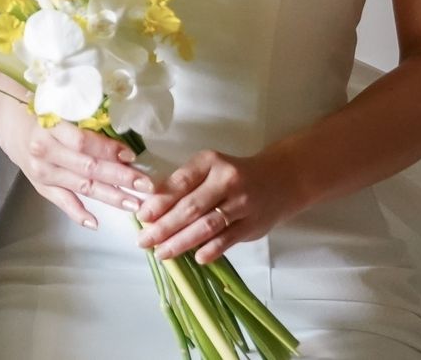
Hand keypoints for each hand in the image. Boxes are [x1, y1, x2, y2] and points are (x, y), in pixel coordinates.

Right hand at [0, 83, 142, 228]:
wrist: (9, 121)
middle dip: (120, 178)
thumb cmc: (39, 107)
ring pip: (81, 186)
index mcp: (49, 126)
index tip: (132, 155)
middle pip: (88, 168)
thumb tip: (119, 127)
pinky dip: (78, 213)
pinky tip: (95, 222)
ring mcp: (42, 172)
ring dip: (109, 197)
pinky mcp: (40, 185)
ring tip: (133, 204)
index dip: (109, 150)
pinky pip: (61, 202)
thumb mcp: (57, 103)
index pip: (84, 142)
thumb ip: (82, 116)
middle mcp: (45, 152)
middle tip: (145, 185)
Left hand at [134, 149, 302, 262]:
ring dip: (182, 242)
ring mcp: (241, 203)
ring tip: (162, 253)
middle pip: (191, 207)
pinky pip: (228, 239)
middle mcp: (226, 180)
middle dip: (164, 226)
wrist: (278, 180)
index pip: (180, 182)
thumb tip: (152, 207)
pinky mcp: (252, 224)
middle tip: (144, 241)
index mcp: (210, 162)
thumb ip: (185, 183)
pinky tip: (196, 258)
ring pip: (207, 226)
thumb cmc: (233, 175)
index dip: (160, 200)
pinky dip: (211, 250)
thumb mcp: (209, 168)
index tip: (142, 216)